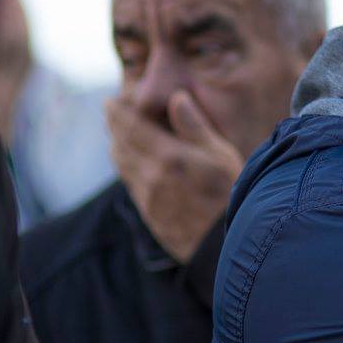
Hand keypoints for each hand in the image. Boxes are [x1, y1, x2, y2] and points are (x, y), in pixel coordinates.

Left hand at [106, 91, 243, 262]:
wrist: (225, 244)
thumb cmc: (231, 194)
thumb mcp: (220, 154)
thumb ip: (194, 126)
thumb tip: (177, 98)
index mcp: (169, 156)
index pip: (131, 128)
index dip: (118, 113)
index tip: (111, 101)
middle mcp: (151, 176)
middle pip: (121, 145)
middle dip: (114, 126)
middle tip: (111, 112)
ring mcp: (147, 197)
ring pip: (122, 165)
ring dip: (117, 146)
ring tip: (118, 134)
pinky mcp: (149, 213)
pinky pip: (129, 183)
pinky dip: (124, 166)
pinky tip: (130, 163)